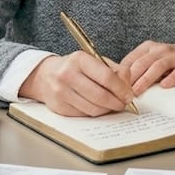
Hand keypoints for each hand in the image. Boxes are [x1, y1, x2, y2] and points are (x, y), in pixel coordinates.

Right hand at [18, 52, 135, 116]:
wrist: (45, 76)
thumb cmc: (75, 67)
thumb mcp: (94, 60)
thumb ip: (114, 70)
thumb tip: (128, 86)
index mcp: (79, 59)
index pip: (106, 77)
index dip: (121, 89)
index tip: (129, 95)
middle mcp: (67, 74)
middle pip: (100, 96)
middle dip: (116, 102)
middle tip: (123, 104)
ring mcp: (61, 92)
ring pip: (93, 108)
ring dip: (107, 110)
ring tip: (113, 106)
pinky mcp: (59, 107)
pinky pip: (84, 114)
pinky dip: (96, 113)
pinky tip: (99, 107)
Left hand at [119, 41, 174, 95]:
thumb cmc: (166, 61)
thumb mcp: (150, 59)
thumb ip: (136, 67)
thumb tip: (116, 81)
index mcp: (148, 47)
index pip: (131, 59)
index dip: (122, 73)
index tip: (115, 85)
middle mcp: (160, 50)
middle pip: (142, 63)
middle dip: (131, 78)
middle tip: (123, 91)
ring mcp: (174, 57)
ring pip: (157, 66)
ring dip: (146, 80)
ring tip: (137, 91)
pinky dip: (170, 79)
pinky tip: (164, 86)